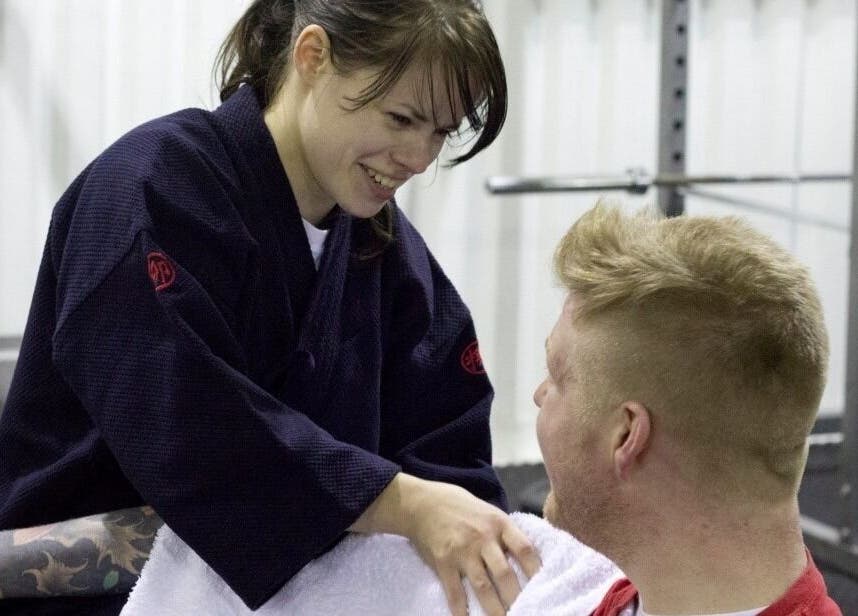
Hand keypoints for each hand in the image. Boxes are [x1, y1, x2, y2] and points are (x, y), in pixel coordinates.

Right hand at [402, 478, 540, 615]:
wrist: (424, 503)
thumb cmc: (462, 508)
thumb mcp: (490, 513)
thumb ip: (507, 533)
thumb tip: (531, 558)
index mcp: (500, 524)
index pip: (524, 548)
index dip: (536, 570)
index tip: (545, 587)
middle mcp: (483, 538)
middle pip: (505, 573)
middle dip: (516, 598)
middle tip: (527, 613)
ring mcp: (462, 551)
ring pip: (483, 586)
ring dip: (495, 610)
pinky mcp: (444, 562)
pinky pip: (455, 591)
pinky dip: (461, 609)